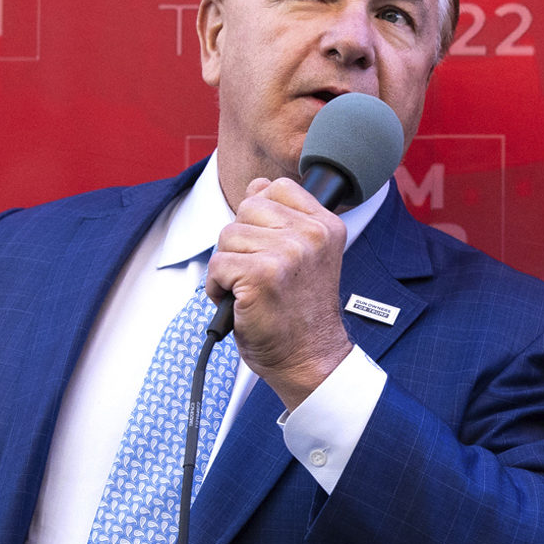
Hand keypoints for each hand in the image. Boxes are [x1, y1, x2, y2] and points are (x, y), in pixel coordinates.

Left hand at [207, 177, 353, 408]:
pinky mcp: (262, 274)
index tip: (271, 249)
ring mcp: (288, 252)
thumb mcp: (304, 255)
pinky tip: (239, 301)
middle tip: (260, 275)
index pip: (276, 187)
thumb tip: (256, 186)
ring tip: (251, 290)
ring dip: (228, 267)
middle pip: (246, 209)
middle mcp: (312, 234)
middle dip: (241, 243)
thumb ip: (283, 217)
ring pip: (228, 236)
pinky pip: (217, 264)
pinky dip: (218, 287)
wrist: (308, 358)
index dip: (261, 217)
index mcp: (326, 225)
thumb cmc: (299, 312)